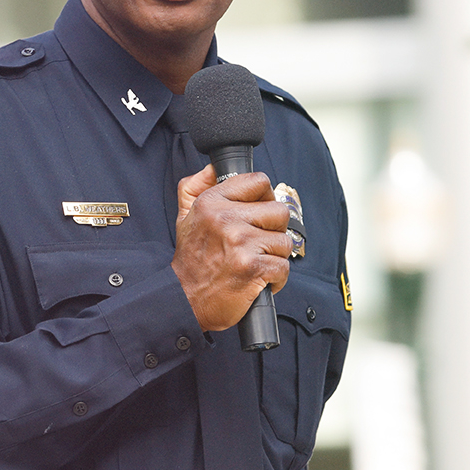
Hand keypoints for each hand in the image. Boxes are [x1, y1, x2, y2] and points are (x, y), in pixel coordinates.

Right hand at [172, 164, 293, 332]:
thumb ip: (194, 187)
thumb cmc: (191, 261)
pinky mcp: (253, 268)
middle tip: (256, 243)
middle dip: (272, 231)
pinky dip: (275, 278)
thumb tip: (213, 169)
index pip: (258, 182)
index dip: (263, 198)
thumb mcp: (185, 217)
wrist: (185, 300)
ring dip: (273, 256)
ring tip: (254, 262)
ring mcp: (240, 243)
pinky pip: (284, 267)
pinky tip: (257, 279)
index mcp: (211, 202)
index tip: (256, 214)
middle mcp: (225, 219)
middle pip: (279, 211)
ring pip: (284, 241)